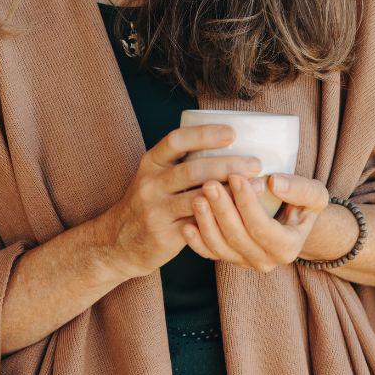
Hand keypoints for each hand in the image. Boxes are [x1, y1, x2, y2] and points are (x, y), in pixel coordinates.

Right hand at [102, 124, 262, 279]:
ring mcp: (155, 210)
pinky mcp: (164, 235)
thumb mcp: (155, 176)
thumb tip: (231, 145)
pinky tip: (242, 214)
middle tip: (255, 164)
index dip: (204, 134)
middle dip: (227, 165)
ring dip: (230, 192)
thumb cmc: (149, 202)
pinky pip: (197, 225)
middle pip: (192, 170)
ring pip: (197, 198)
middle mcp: (150, 184)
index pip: (176, 140)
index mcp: (150, 162)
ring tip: (257, 187)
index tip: (232, 132)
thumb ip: (182, 163)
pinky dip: (221, 217)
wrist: (118, 242)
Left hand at [182, 172, 329, 272]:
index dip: (247, 203)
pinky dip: (196, 241)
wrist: (292, 221)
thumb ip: (300, 189)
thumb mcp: (314, 195)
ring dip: (206, 223)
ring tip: (197, 197)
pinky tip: (186, 223)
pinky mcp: (228, 258)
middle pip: (237, 237)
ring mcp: (244, 262)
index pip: (262, 227)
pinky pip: (208, 253)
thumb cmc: (301, 203)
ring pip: (220, 247)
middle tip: (209, 183)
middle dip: (222, 210)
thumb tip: (273, 182)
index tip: (235, 176)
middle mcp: (265, 261)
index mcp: (287, 247)